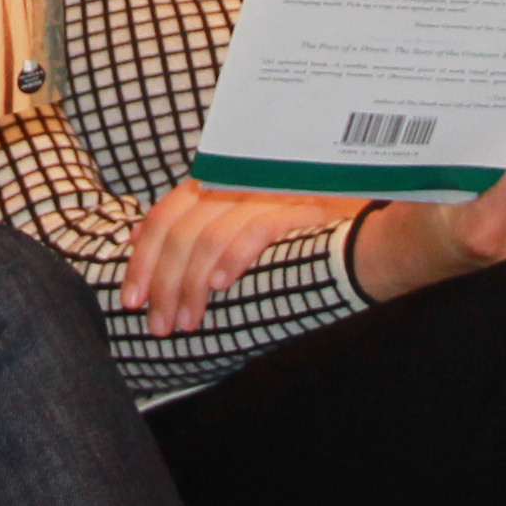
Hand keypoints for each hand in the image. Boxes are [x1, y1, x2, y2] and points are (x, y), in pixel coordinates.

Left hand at [117, 180, 365, 337]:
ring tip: (185, 322)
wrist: (373, 218)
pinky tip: (219, 288)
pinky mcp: (298, 206)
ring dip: (191, 285)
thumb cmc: (304, 225)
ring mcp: (268, 191)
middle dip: (162, 283)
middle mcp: (239, 181)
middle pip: (180, 231)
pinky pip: (254, 230)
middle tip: (158, 325)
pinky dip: (232, 259)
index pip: (166, 215)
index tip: (132, 298)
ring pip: (209, 236)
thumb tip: (136, 240)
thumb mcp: (245, 219)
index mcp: (221, 182)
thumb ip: (198, 228)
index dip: (143, 258)